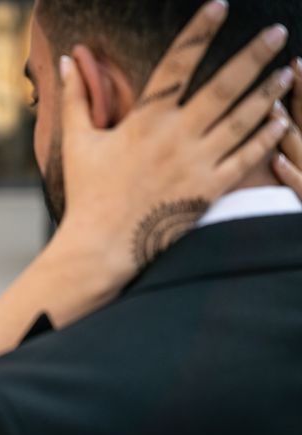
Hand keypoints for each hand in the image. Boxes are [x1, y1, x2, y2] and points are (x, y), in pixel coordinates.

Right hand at [56, 0, 292, 289]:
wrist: (103, 244)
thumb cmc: (89, 192)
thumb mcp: (77, 141)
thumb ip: (75, 97)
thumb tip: (68, 59)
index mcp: (145, 121)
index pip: (177, 65)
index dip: (200, 32)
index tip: (219, 6)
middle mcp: (177, 137)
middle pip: (223, 87)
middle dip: (253, 56)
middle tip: (277, 33)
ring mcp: (197, 163)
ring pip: (242, 119)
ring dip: (268, 92)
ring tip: (287, 70)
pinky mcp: (209, 189)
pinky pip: (245, 158)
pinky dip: (265, 137)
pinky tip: (281, 119)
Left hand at [272, 59, 301, 192]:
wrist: (296, 236)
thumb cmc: (297, 181)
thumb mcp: (295, 154)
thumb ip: (293, 134)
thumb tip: (277, 141)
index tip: (296, 63)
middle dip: (300, 96)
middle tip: (287, 70)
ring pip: (301, 149)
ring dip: (286, 128)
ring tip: (271, 106)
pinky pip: (301, 187)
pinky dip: (291, 173)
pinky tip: (276, 160)